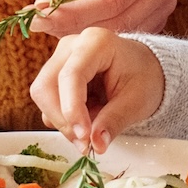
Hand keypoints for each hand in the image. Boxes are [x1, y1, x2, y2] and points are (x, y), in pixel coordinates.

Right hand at [29, 26, 166, 152]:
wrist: (144, 69)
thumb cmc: (143, 78)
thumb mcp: (136, 102)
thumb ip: (114, 121)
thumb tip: (96, 145)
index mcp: (96, 42)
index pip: (71, 76)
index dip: (72, 109)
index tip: (84, 137)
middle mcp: (71, 46)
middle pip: (46, 86)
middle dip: (62, 120)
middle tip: (85, 144)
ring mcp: (60, 58)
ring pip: (42, 96)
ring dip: (62, 122)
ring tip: (91, 132)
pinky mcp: (55, 74)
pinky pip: (48, 102)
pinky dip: (63, 119)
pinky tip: (86, 121)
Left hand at [31, 0, 181, 35]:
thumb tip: (42, 7)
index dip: (74, 14)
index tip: (39, 19)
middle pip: (118, 20)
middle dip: (76, 26)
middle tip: (40, 24)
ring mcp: (168, 0)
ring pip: (124, 31)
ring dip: (87, 32)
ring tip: (56, 21)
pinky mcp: (162, 12)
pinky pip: (130, 31)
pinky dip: (103, 32)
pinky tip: (80, 21)